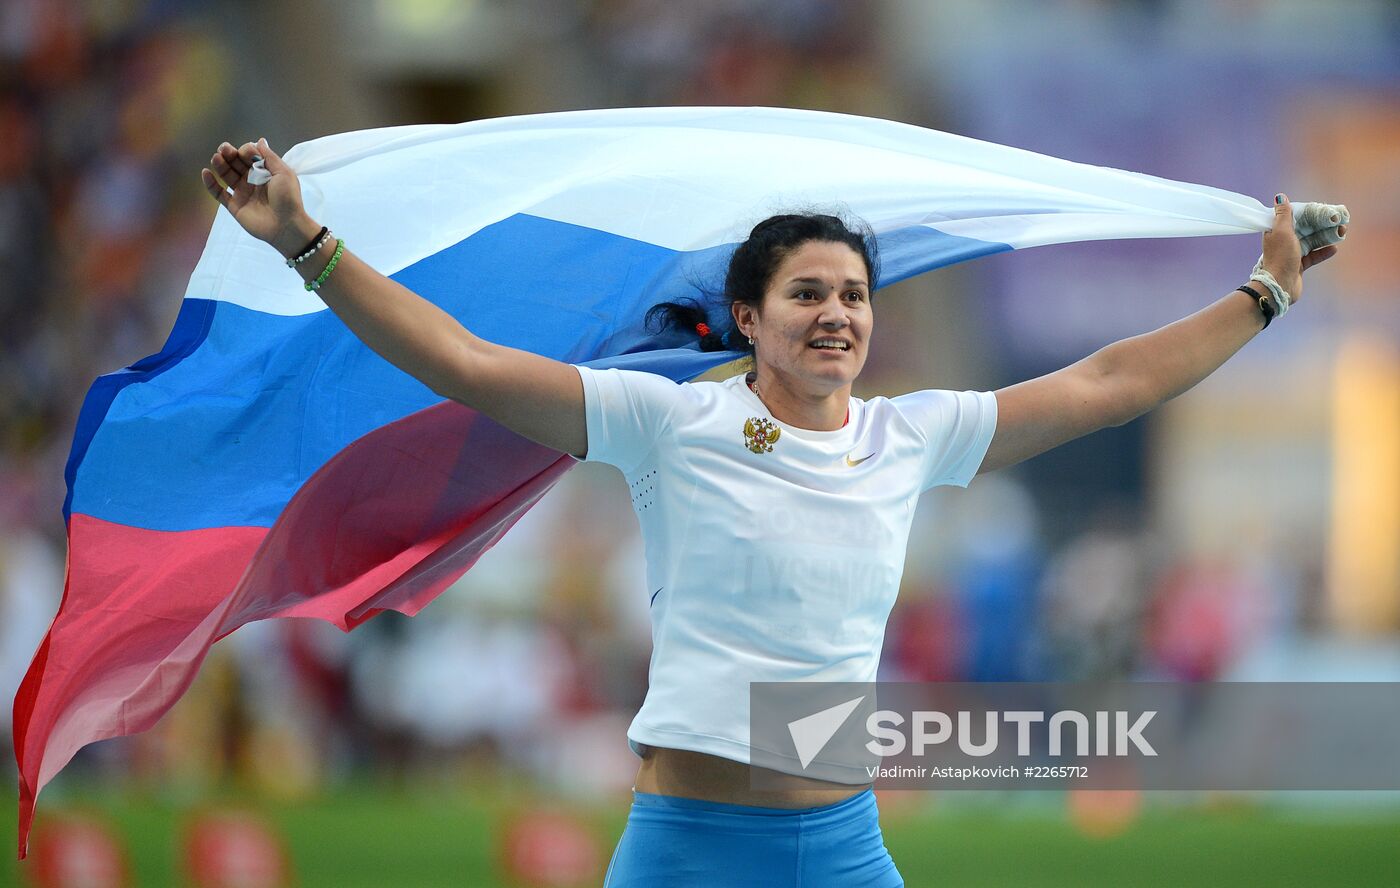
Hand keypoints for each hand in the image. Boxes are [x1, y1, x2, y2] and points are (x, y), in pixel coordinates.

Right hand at [201, 138, 315, 255]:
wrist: (287, 226)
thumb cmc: (289, 198)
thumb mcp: (284, 173)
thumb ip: (270, 157)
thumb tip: (260, 140)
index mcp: (265, 172)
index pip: (250, 156)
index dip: (246, 151)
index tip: (247, 152)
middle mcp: (252, 181)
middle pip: (236, 163)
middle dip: (230, 154)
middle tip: (224, 148)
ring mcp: (243, 193)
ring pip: (226, 175)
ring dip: (220, 165)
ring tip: (216, 157)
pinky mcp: (235, 206)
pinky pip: (219, 193)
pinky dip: (210, 184)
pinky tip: (206, 172)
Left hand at [1259, 193, 1346, 305]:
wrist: (1279, 285)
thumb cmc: (1281, 257)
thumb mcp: (1281, 231)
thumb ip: (1283, 214)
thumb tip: (1280, 196)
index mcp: (1276, 231)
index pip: (1294, 217)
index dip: (1309, 212)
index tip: (1324, 209)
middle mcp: (1283, 241)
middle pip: (1305, 229)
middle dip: (1322, 224)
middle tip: (1339, 220)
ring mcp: (1291, 254)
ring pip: (1311, 242)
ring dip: (1326, 236)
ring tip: (1341, 231)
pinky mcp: (1299, 266)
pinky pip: (1313, 256)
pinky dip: (1323, 252)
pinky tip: (1334, 248)